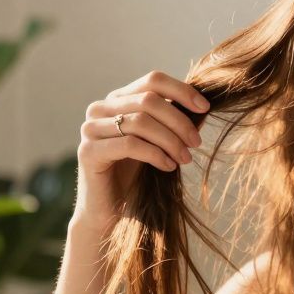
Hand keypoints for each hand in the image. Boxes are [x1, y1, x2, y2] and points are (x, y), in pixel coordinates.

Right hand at [74, 70, 209, 230]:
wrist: (110, 212)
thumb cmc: (136, 177)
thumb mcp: (159, 143)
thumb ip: (174, 122)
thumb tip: (203, 105)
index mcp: (117, 100)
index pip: (152, 80)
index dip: (182, 90)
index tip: (205, 108)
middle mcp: (100, 109)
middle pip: (148, 100)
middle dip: (179, 121)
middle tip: (196, 143)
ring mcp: (90, 129)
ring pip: (140, 121)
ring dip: (170, 140)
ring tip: (185, 159)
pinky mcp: (88, 152)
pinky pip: (130, 144)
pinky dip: (155, 154)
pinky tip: (168, 167)